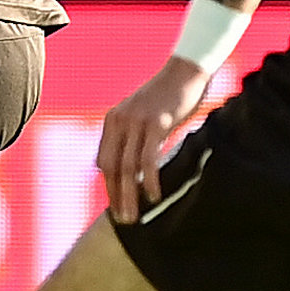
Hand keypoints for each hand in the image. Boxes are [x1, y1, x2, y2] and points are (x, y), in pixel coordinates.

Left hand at [97, 56, 216, 222]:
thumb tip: (127, 167)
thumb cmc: (169, 95)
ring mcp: (136, 123)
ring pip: (127, 167)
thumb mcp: (142, 116)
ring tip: (134, 216)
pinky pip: (148, 158)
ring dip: (129, 195)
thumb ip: (132, 137)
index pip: (103, 161)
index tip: (115, 206)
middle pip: (110, 167)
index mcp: (112, 120)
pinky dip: (149, 179)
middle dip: (115, 196)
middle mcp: (119, 122)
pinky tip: (152, 195)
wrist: (186, 70)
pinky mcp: (156, 124)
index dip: (108, 186)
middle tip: (123, 220)